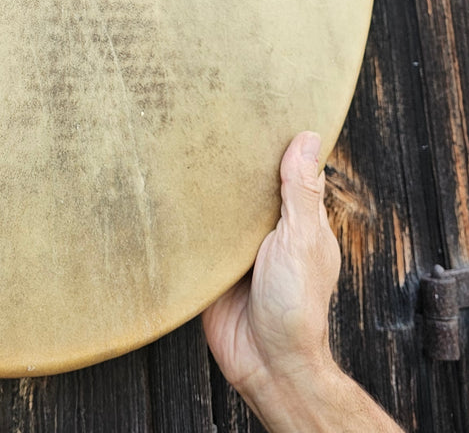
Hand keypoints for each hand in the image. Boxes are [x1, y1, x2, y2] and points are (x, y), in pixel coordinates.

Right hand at [202, 131, 402, 431]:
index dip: (271, 143)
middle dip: (228, 160)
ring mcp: (236, 249)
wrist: (265, 362)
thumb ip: (299, 191)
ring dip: (201, 188)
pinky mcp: (208, 266)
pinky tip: (160, 193)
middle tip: (201, 116)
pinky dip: (181, 219)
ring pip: (217, 208)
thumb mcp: (301, 239)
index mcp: (296, 221)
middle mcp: (266, 231)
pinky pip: (193, 235)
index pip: (284, 171)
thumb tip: (308, 137)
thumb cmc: (296, 305)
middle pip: (245, 186)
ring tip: (173, 145)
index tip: (252, 106)